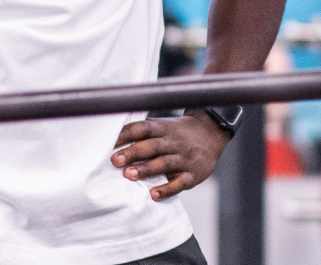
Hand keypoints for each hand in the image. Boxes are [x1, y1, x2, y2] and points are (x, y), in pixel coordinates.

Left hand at [111, 112, 230, 200]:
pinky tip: (153, 194)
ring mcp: (184, 158)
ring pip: (164, 163)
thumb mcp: (163, 126)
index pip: (143, 128)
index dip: (127, 134)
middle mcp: (174, 142)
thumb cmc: (177, 133)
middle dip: (133, 153)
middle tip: (115, 160)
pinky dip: (167, 189)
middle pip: (152, 146)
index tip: (110, 142)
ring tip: (129, 175)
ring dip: (146, 170)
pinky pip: (180, 183)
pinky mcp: (193, 175)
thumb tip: (113, 137)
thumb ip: (143, 132)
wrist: (210, 134)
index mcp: (164, 128)